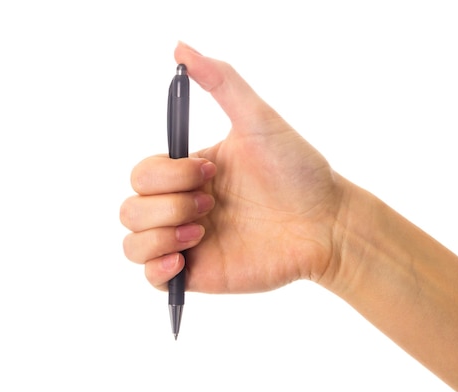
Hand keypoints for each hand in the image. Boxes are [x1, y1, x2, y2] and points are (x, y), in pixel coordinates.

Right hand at [120, 42, 345, 293]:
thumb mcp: (258, 119)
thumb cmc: (298, 170)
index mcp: (188, 173)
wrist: (327, 223)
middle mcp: (182, 206)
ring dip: (160, 233)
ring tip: (202, 232)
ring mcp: (187, 241)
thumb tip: (179, 47)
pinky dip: (157, 267)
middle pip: (130, 208)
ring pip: (131, 242)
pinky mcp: (197, 273)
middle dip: (167, 204)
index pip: (142, 174)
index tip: (212, 172)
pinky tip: (185, 256)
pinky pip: (150, 278)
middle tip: (211, 203)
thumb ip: (221, 82)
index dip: (167, 175)